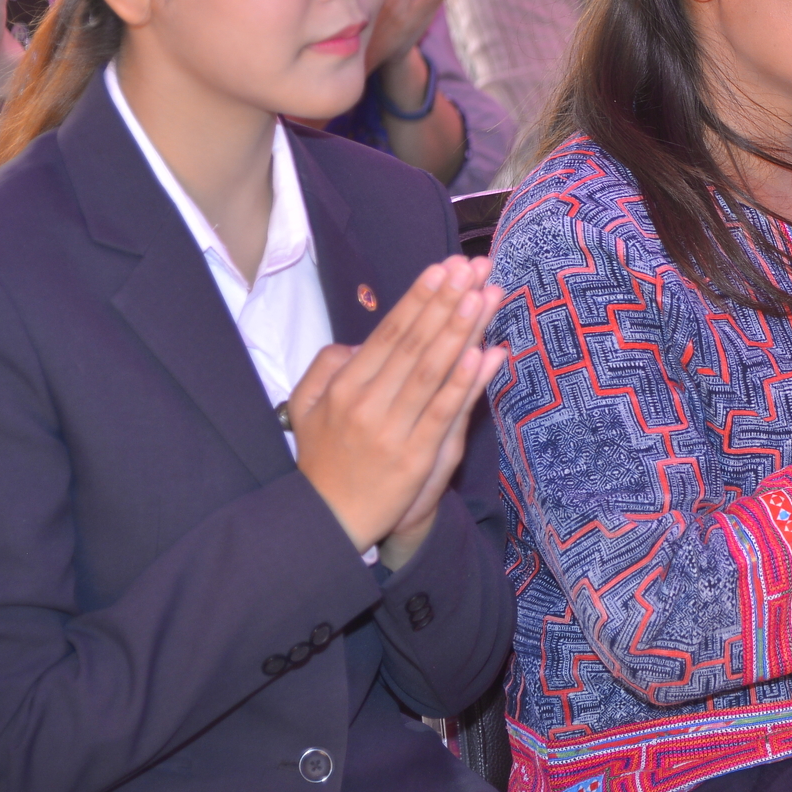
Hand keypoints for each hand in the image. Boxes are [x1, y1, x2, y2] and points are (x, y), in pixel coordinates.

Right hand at [286, 256, 506, 566]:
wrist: (329, 524)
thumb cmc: (324, 461)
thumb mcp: (306, 409)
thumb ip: (326, 367)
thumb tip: (358, 340)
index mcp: (345, 387)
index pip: (389, 333)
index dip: (419, 298)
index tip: (444, 268)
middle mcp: (368, 403)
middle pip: (416, 343)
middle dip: (448, 300)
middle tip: (474, 267)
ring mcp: (393, 430)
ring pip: (433, 370)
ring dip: (462, 329)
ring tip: (485, 295)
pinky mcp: (416, 457)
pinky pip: (445, 411)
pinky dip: (466, 382)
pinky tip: (484, 354)